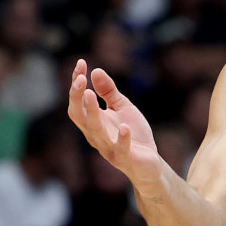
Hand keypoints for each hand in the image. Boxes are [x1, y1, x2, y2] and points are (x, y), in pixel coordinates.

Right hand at [67, 59, 162, 187]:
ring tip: (91, 94)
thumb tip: (96, 71)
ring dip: (92, 113)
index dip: (77, 84)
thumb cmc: (133, 133)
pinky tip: (124, 126)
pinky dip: (122, 139)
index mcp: (93, 122)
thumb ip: (110, 92)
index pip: (79, 101)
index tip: (81, 63)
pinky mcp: (125, 158)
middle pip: (80, 116)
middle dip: (78, 97)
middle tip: (80, 79)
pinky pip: (121, 149)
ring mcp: (109, 147)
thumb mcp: (123, 108)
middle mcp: (95, 135)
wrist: (148, 163)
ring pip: (95, 131)